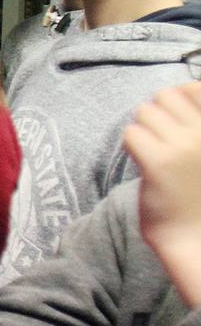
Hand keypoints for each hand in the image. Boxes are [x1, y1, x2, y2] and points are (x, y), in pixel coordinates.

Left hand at [124, 81, 200, 305]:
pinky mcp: (159, 162)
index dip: (180, 100)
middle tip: (161, 141)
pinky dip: (133, 147)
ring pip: (145, 112)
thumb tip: (182, 87)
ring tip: (155, 154)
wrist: (196, 238)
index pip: (194, 87)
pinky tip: (145, 164)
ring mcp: (186, 145)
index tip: (177, 124)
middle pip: (165, 96)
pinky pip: (131, 134)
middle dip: (157, 115)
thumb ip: (197, 121)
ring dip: (144, 131)